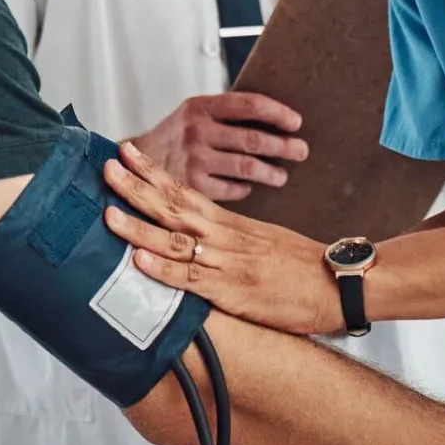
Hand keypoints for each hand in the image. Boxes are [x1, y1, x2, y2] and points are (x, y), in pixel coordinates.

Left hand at [103, 141, 342, 335]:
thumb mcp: (261, 242)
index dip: (152, 172)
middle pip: (172, 206)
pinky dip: (163, 269)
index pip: (184, 190)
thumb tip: (199, 238)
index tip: (127, 153)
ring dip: (138, 226)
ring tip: (108, 214)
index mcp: (230, 224)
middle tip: (107, 167)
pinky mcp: (232, 291)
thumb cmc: (300, 266)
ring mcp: (226, 262)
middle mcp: (224, 236)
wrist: (337, 283)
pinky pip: (191, 278)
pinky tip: (139, 260)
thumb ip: (228, 238)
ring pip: (174, 240)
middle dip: (136, 187)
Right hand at [131, 93, 307, 200]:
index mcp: (202, 106)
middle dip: (284, 146)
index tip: (295, 122)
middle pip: (254, 139)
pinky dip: (245, 188)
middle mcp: (198, 130)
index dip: (278, 113)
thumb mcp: (194, 114)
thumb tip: (275, 118)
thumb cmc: (174, 137)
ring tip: (282, 175)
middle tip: (301, 151)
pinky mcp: (192, 186)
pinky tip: (249, 187)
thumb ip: (226, 114)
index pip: (250, 104)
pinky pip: (231, 189)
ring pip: (247, 167)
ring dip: (271, 172)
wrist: (132, 163)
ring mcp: (194, 159)